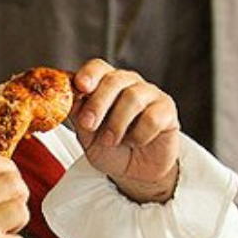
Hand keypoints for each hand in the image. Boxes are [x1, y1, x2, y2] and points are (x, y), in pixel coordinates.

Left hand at [68, 59, 180, 203]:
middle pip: (114, 80)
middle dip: (98, 103)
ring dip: (117, 123)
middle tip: (88, 124)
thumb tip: (71, 101)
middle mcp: (128, 83)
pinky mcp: (166, 110)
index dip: (89, 74)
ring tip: (109, 141)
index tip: (81, 87)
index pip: (98, 67)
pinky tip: (135, 142)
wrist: (134, 170)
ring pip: (133, 97)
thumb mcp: (86, 136)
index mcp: (105, 84)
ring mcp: (149, 94)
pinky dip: (139, 134)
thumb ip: (79, 117)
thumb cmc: (109, 147)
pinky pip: (152, 117)